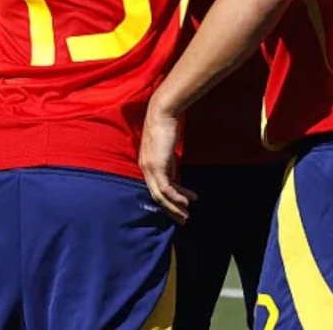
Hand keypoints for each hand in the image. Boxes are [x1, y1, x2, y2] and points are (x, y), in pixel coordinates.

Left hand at [138, 106, 195, 223]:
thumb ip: (169, 160)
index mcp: (147, 165)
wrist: (162, 114)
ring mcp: (150, 168)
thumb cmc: (166, 126)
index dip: (170, 199)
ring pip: (160, 196)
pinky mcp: (157, 166)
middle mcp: (146, 169)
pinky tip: (187, 202)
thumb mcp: (167, 148)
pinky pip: (165, 188)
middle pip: (156, 196)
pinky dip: (176, 197)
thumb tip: (176, 170)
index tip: (182, 206)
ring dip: (174, 207)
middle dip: (170, 210)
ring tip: (186, 216)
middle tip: (182, 219)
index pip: (157, 188)